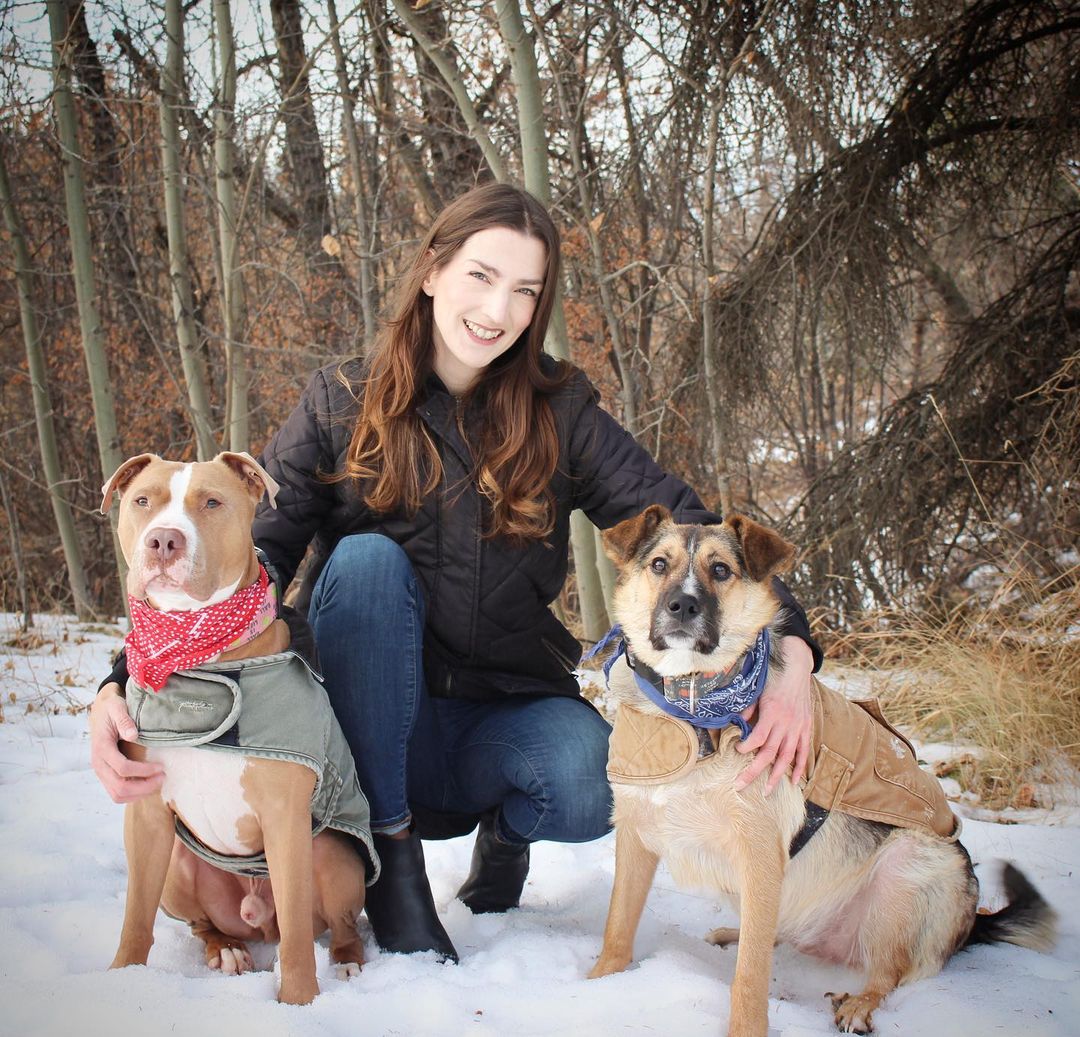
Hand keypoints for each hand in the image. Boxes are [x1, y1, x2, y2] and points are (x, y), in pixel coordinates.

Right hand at [89, 683, 163, 802]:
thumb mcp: (117, 707)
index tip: (161, 767)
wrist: (100, 713)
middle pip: (119, 787)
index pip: (122, 767)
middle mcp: (99, 764)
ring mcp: (101, 771)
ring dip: (138, 793)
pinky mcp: (105, 775)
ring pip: (117, 795)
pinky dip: (132, 794)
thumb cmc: (111, 710)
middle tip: (163, 778)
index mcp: (102, 748)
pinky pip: (116, 792)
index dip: (144, 770)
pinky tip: (147, 785)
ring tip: (157, 783)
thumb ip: (124, 720)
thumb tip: (132, 735)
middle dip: (143, 786)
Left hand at [734, 636, 813, 794]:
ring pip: (787, 757)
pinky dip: (800, 767)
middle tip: (740, 786)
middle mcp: (786, 723)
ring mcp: (798, 727)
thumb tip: (736, 723)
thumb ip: (748, 709)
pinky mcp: (806, 728)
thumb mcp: (757, 690)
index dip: (746, 748)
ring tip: (767, 792)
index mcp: (772, 712)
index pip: (758, 738)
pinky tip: (793, 781)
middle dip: (754, 772)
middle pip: (769, 753)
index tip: (736, 750)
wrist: (797, 667)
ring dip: (776, 776)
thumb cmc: (773, 678)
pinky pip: (804, 751)